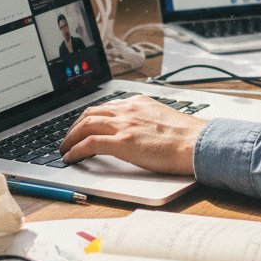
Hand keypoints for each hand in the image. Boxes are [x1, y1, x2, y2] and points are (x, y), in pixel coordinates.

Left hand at [59, 96, 201, 175]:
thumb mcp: (163, 119)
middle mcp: (128, 109)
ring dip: (70, 137)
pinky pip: (89, 143)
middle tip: (68, 138)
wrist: (197, 143)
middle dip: (74, 126)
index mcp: (138, 103)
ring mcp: (124, 124)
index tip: (83, 126)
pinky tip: (70, 158)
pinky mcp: (123, 141)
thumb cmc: (187, 137)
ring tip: (64, 149)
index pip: (106, 106)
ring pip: (85, 125)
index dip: (90, 117)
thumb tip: (138, 131)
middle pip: (90, 113)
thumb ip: (146, 120)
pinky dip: (76, 150)